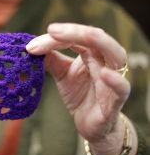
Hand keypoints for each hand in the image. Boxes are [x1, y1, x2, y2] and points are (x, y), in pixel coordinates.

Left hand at [26, 23, 136, 154]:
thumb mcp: (62, 74)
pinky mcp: (115, 101)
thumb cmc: (80, 94)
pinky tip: (104, 74)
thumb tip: (31, 46)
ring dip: (99, 43)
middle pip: (97, 39)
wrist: (91, 124)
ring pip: (116, 55)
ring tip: (83, 36)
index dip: (55, 38)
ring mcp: (112, 79)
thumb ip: (51, 60)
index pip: (77, 37)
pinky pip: (122, 88)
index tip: (32, 45)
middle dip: (75, 32)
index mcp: (92, 53)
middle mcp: (105, 61)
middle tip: (52, 31)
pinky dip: (115, 80)